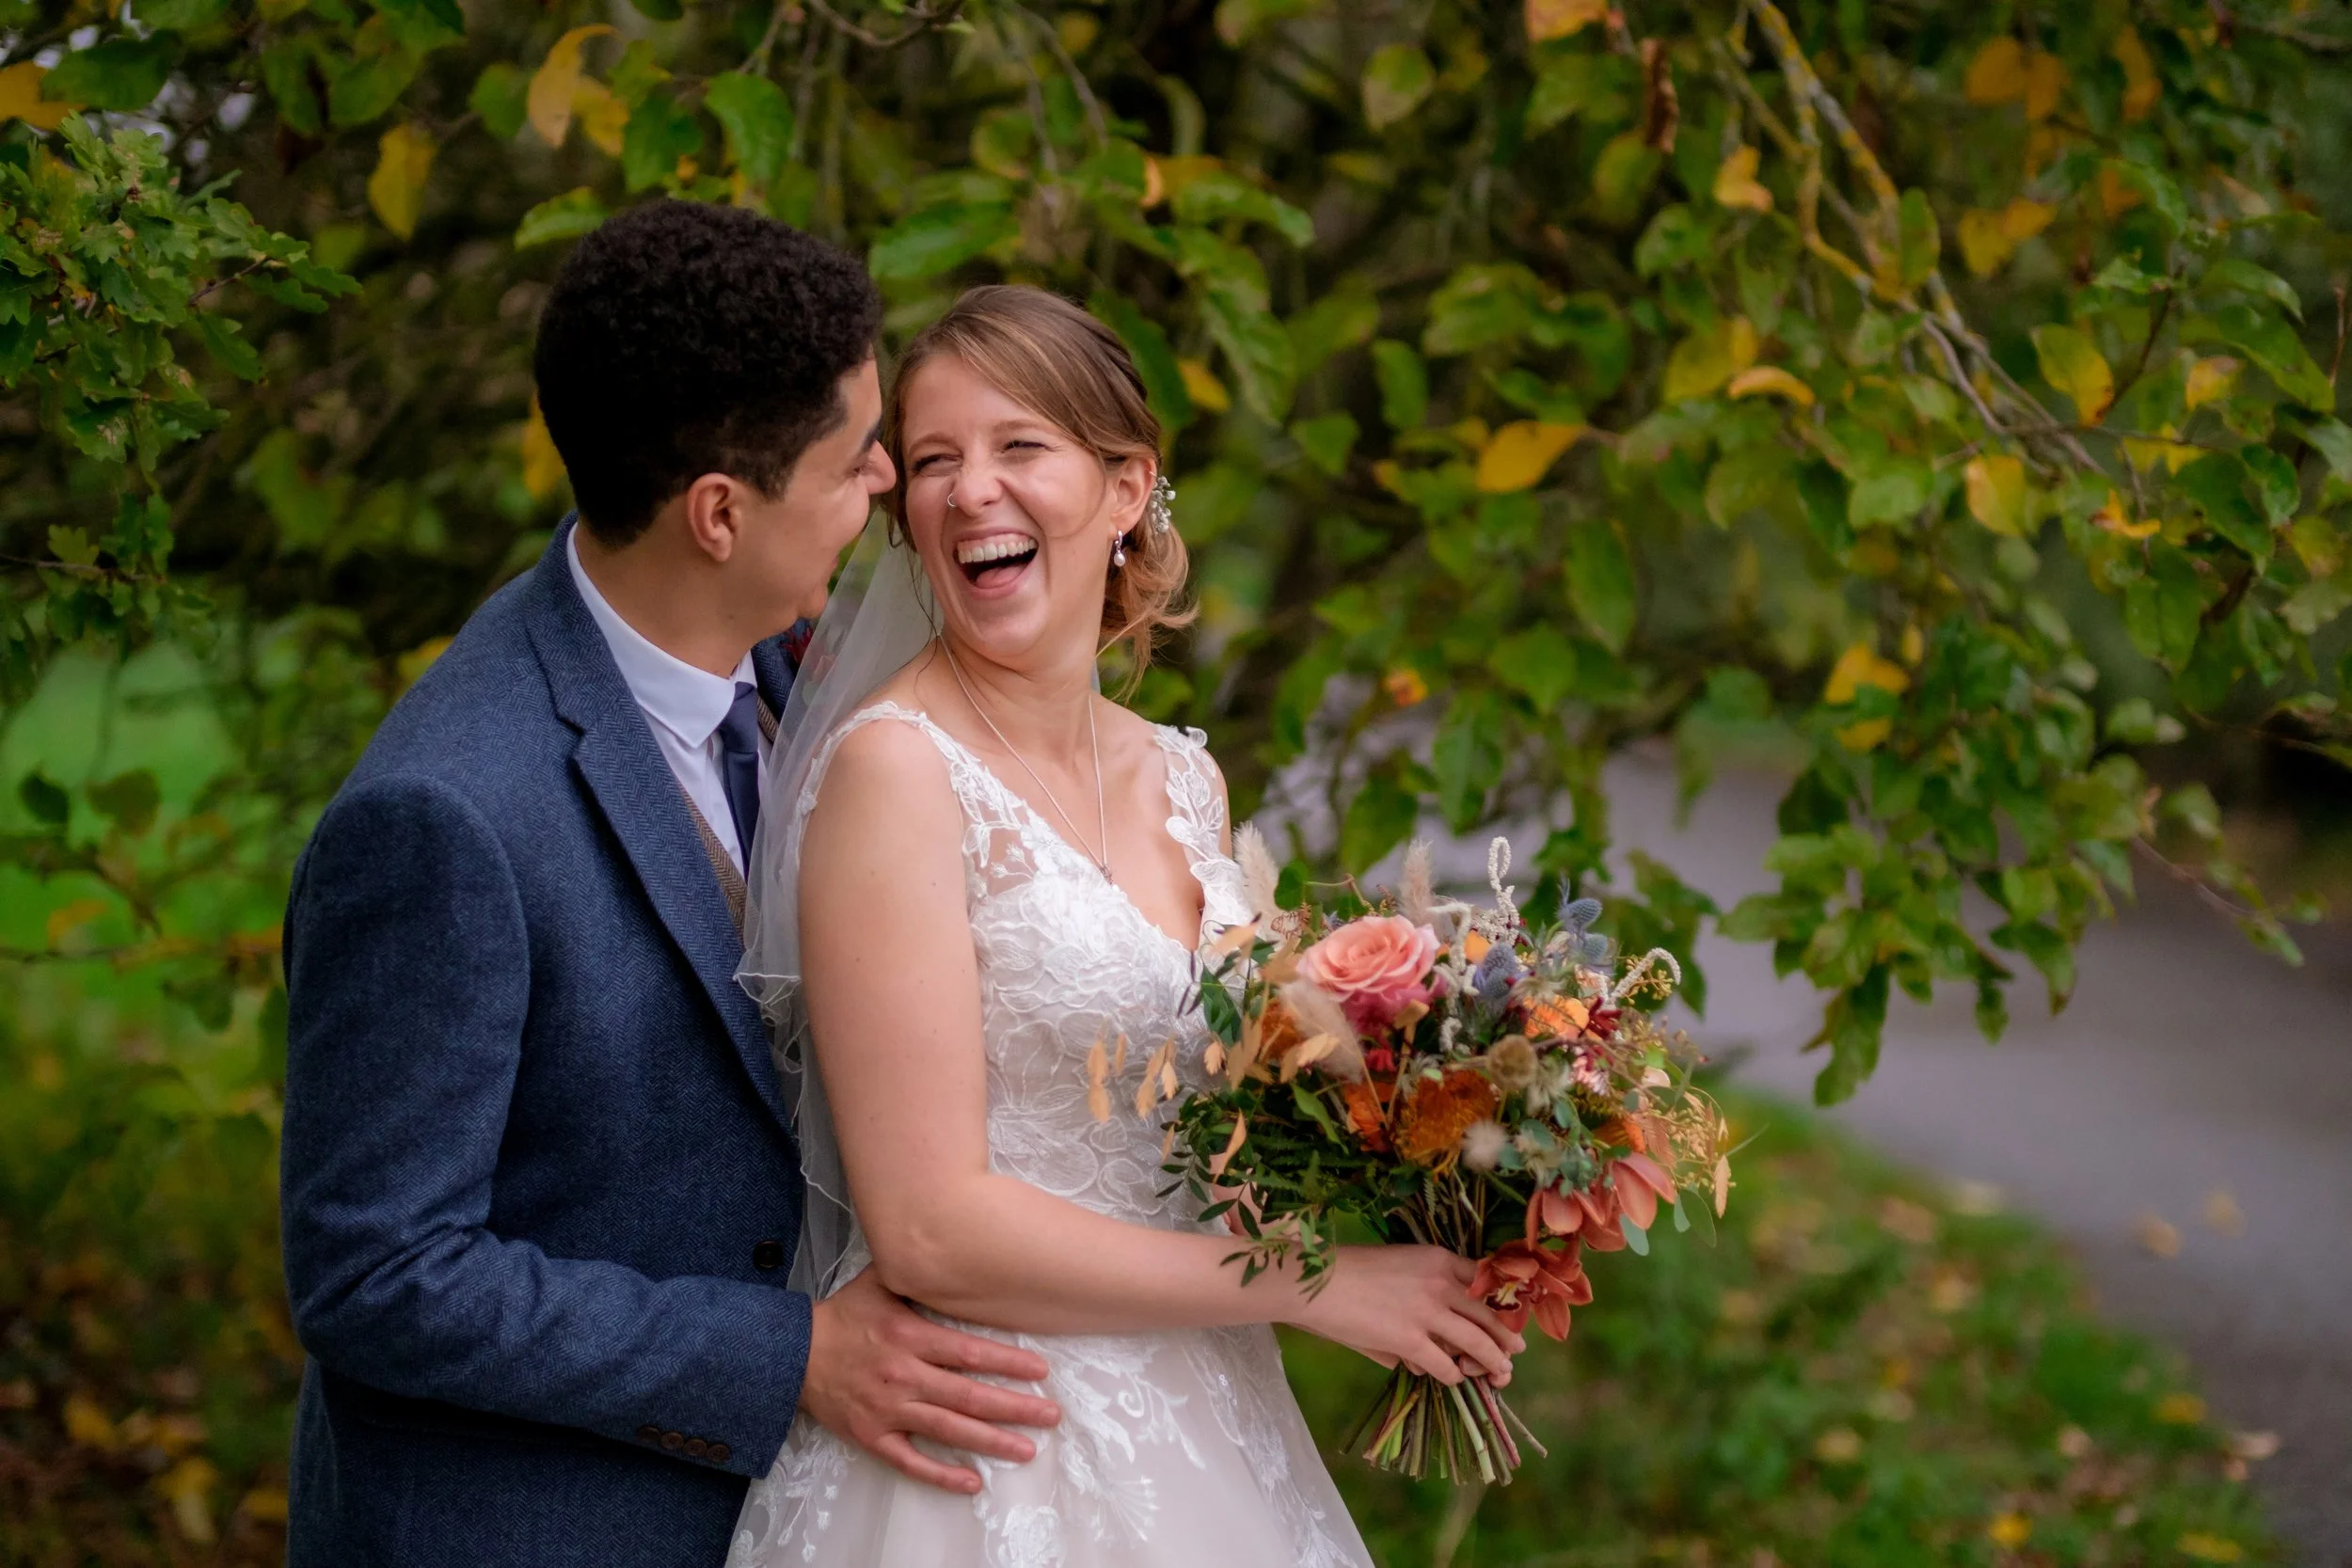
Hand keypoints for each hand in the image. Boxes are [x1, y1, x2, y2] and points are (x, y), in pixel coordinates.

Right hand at [797, 1267, 1061, 1493]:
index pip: (968, 1352)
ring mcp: (887, 1410)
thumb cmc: (843, 1317)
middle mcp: (903, 1375)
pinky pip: (910, 1461)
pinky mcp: (872, 1436)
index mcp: (909, 1336)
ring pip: (947, 1430)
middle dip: (1014, 1407)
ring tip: (1027, 1449)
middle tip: (1051, 1415)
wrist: (793, 1355)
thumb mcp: (879, 1284)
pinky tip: (972, 1482)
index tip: (1041, 1370)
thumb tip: (958, 1246)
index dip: (1008, 1362)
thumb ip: (918, 1272)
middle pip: (968, 1396)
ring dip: (990, 1441)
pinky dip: (941, 1474)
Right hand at [1283, 1245, 1525, 1386]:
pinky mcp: (1411, 1341)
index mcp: (1439, 1258)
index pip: (1487, 1280)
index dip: (1502, 1302)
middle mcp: (1442, 1282)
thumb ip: (1422, 1296)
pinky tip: (1453, 1380)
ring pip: (1478, 1343)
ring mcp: (1428, 1313)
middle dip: (1508, 1337)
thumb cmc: (1347, 1272)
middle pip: (1491, 1314)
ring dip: (1494, 1363)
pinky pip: (1447, 1367)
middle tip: (1517, 1352)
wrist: (1315, 1282)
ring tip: (1501, 1375)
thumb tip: (1431, 1342)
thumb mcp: (1397, 1266)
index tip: (1509, 1316)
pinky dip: (1453, 1376)